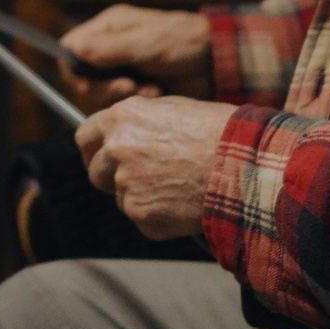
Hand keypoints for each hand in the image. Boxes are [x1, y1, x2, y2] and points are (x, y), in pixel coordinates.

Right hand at [59, 5, 211, 111]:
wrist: (218, 61)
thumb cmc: (185, 41)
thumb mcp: (148, 43)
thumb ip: (111, 49)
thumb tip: (73, 50)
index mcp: (109, 27)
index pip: (71, 48)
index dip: (74, 69)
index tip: (89, 83)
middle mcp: (111, 47)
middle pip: (84, 76)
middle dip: (104, 86)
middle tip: (130, 85)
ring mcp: (125, 68)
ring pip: (103, 92)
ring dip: (124, 95)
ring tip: (152, 88)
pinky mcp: (138, 86)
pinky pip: (123, 102)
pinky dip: (138, 101)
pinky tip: (158, 93)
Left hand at [75, 95, 234, 239]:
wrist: (244, 165)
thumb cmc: (219, 132)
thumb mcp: (174, 108)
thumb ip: (140, 121)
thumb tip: (123, 133)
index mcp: (122, 117)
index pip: (84, 137)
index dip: (94, 150)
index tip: (101, 158)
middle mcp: (117, 149)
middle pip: (96, 172)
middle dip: (113, 177)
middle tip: (145, 178)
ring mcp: (126, 184)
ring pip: (121, 198)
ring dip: (141, 197)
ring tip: (177, 187)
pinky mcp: (141, 215)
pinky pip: (142, 220)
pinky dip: (159, 218)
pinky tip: (184, 204)